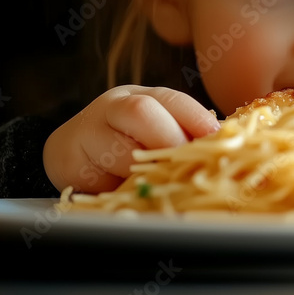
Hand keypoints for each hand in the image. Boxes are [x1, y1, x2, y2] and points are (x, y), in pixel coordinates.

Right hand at [43, 85, 219, 192]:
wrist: (72, 153)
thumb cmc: (127, 146)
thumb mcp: (157, 135)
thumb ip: (185, 140)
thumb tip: (225, 155)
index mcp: (143, 96)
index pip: (172, 100)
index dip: (196, 119)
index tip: (216, 138)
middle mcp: (113, 107)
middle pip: (141, 114)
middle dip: (168, 142)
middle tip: (183, 168)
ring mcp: (86, 131)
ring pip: (118, 151)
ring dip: (143, 174)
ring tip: (158, 189)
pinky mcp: (68, 161)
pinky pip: (97, 179)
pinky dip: (119, 191)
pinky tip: (131, 198)